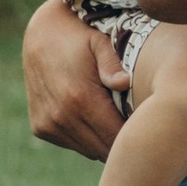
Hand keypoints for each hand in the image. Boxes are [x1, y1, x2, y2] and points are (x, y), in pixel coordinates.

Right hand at [23, 0, 126, 157]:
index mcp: (81, 99)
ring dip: (103, 141)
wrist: (39, 34)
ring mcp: (49, 124)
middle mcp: (62, 116)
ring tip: (114, 120)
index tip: (147, 126)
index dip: (134, 135)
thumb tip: (126, 83)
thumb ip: (113, 64)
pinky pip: (72, 144)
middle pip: (104, 149)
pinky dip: (85, 137)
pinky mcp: (40, 128)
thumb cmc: (79, 37)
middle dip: (121, 141)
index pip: (117, 137)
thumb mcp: (99, 42)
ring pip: (89, 151)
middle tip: (135, 126)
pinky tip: (92, 118)